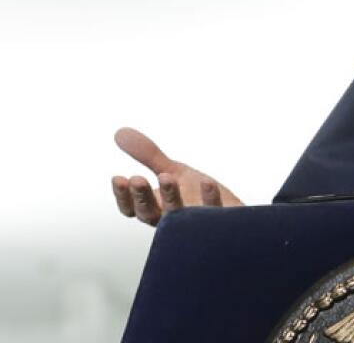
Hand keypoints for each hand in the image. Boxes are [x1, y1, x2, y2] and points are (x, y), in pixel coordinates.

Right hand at [111, 127, 242, 225]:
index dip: (124, 196)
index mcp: (158, 207)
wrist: (232, 213)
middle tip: (137, 179)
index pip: (133, 208)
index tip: (118, 178)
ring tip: (167, 176)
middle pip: (150, 214)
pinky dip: (209, 198)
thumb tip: (120, 132)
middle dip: (142, 197)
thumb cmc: (198, 196)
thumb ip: (148, 156)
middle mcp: (173, 219)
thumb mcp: (171, 171)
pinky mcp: (219, 222)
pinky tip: (207, 182)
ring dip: (171, 196)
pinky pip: (214, 212)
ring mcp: (195, 223)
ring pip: (178, 215)